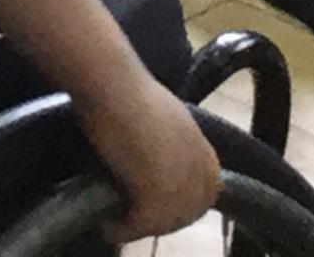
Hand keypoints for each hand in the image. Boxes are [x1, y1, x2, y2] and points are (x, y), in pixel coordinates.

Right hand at [76, 80, 219, 242]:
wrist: (115, 86)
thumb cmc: (131, 95)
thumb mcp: (167, 124)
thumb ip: (174, 151)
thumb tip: (158, 169)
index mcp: (207, 157)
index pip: (201, 197)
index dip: (175, 204)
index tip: (150, 205)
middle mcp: (203, 175)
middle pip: (184, 215)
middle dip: (159, 217)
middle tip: (130, 215)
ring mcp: (184, 188)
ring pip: (163, 223)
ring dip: (139, 224)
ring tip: (114, 220)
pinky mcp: (159, 199)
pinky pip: (140, 226)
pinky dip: (121, 228)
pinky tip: (106, 225)